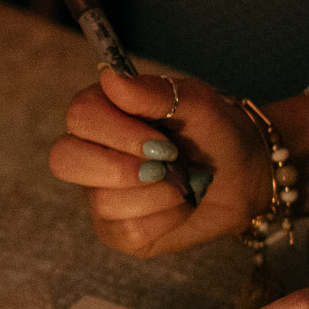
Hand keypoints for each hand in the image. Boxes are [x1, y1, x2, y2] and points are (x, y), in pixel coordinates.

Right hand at [48, 69, 266, 256]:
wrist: (244, 175)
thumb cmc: (215, 132)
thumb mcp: (196, 104)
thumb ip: (154, 92)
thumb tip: (111, 77)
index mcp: (103, 113)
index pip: (79, 115)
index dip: (117, 132)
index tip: (163, 142)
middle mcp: (91, 152)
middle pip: (64, 160)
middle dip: (122, 168)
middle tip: (166, 165)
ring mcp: (98, 193)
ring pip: (103, 201)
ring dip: (159, 194)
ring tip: (183, 183)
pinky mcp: (115, 230)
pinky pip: (126, 231)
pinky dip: (165, 219)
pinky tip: (179, 206)